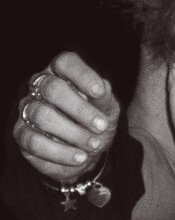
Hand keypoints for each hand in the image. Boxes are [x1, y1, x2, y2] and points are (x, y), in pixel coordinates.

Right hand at [11, 53, 118, 186]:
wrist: (88, 152)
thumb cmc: (97, 122)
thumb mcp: (108, 110)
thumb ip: (105, 98)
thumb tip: (102, 87)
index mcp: (61, 73)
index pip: (65, 63)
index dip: (82, 75)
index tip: (100, 92)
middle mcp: (39, 87)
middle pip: (52, 88)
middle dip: (80, 109)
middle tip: (101, 126)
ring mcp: (27, 109)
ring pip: (42, 115)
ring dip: (73, 133)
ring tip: (94, 144)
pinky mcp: (21, 134)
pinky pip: (34, 142)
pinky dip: (61, 152)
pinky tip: (80, 157)